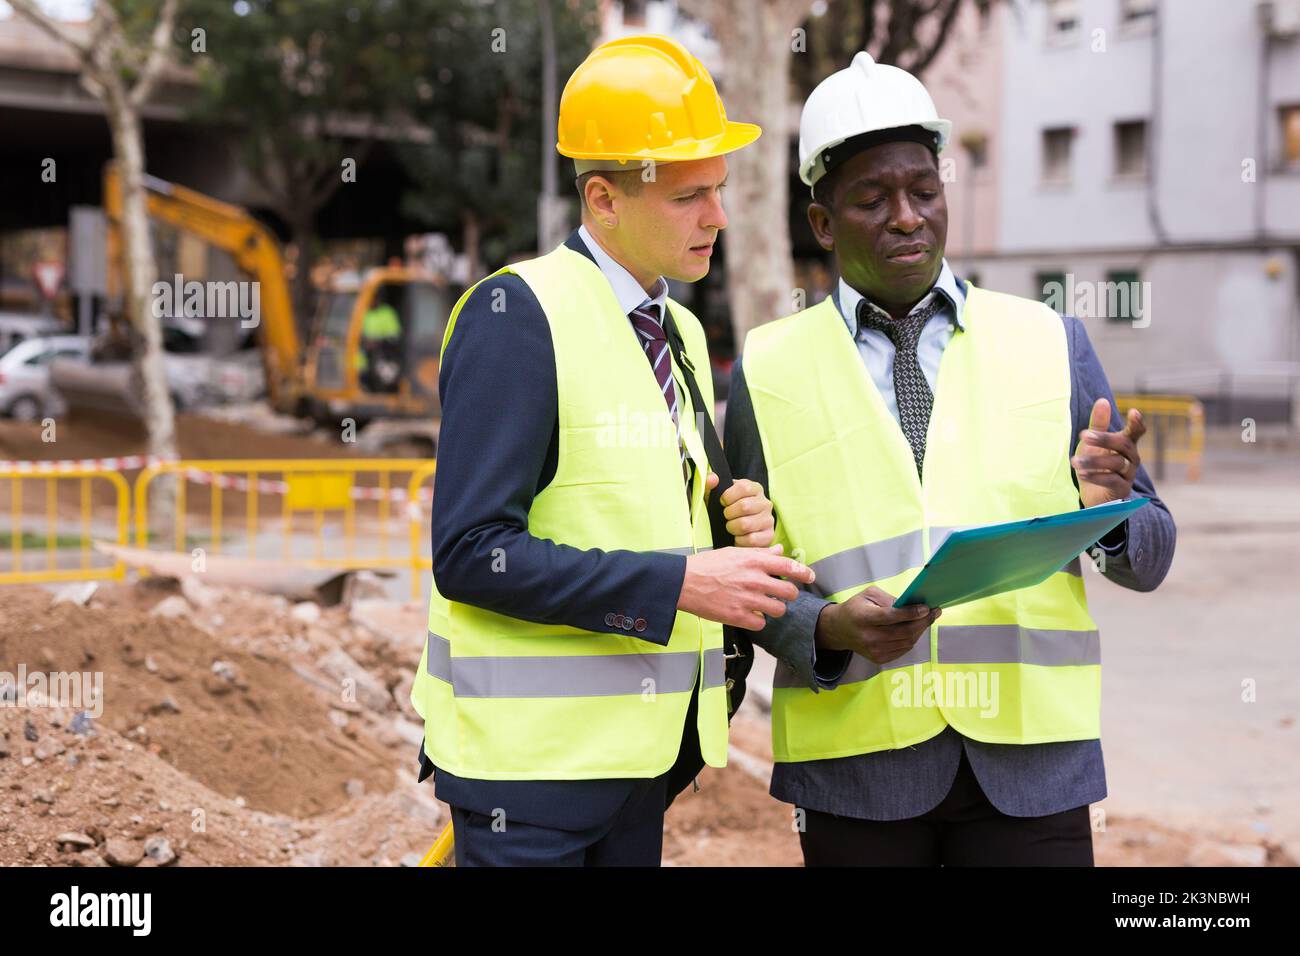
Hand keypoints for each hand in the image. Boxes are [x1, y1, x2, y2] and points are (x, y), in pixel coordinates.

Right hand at [678, 544, 815, 630]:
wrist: (683, 582)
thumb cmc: (707, 565)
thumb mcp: (734, 553)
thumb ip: (760, 553)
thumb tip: (779, 551)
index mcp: (754, 561)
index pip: (790, 567)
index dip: (804, 573)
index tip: (810, 577)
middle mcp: (754, 580)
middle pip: (789, 593)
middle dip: (788, 594)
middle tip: (780, 594)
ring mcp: (747, 600)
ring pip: (778, 610)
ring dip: (773, 609)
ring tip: (763, 606)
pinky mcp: (738, 617)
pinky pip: (761, 624)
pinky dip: (757, 621)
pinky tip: (749, 615)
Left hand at [704, 472, 774, 546]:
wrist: (732, 532)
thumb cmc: (725, 510)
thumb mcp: (714, 496)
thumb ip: (709, 484)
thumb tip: (712, 478)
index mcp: (754, 488)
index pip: (743, 487)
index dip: (728, 496)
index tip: (723, 502)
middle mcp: (765, 503)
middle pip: (744, 506)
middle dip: (729, 514)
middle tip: (727, 517)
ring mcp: (769, 520)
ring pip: (746, 524)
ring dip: (732, 528)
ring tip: (731, 527)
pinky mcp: (769, 536)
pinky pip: (751, 539)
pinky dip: (739, 540)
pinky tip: (738, 537)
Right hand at [814, 586, 938, 664]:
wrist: (840, 630)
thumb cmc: (856, 608)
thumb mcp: (868, 595)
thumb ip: (888, 599)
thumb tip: (910, 605)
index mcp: (863, 617)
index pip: (891, 616)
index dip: (911, 613)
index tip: (926, 608)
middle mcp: (868, 636)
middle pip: (903, 632)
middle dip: (923, 622)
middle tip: (934, 613)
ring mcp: (874, 650)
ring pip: (907, 642)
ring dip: (920, 630)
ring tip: (927, 619)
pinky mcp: (878, 658)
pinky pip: (903, 649)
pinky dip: (912, 639)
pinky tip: (915, 629)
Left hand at [1072, 398, 1145, 507]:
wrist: (1094, 494)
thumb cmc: (1096, 463)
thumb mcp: (1093, 443)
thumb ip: (1098, 424)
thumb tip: (1103, 400)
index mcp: (1125, 444)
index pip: (1137, 432)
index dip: (1137, 422)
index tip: (1134, 412)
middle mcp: (1131, 457)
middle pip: (1123, 444)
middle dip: (1103, 439)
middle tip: (1083, 436)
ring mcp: (1128, 474)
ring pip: (1116, 463)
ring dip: (1093, 461)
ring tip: (1074, 461)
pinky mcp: (1122, 489)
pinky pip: (1112, 480)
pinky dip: (1096, 476)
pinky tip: (1081, 474)